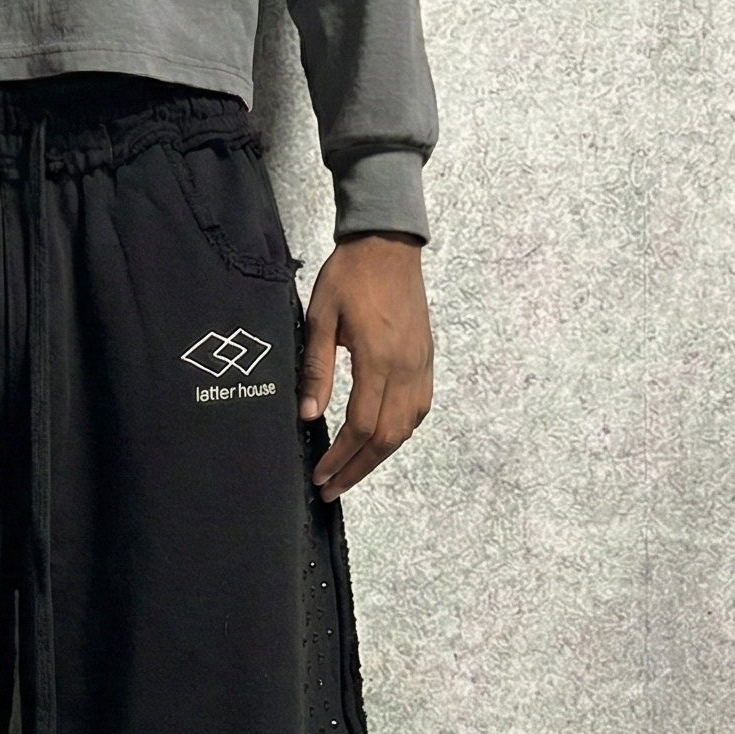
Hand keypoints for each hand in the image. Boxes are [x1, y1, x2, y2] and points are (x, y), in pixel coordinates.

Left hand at [299, 232, 432, 502]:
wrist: (388, 244)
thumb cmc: (349, 276)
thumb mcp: (320, 320)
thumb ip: (315, 371)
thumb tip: (308, 417)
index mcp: (378, 359)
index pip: (360, 425)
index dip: (340, 457)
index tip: (320, 476)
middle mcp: (406, 368)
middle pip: (387, 437)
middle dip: (358, 469)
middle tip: (332, 490)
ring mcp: (421, 365)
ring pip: (406, 428)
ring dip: (379, 456)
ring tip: (352, 472)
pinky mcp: (426, 360)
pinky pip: (417, 409)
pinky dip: (398, 433)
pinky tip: (380, 441)